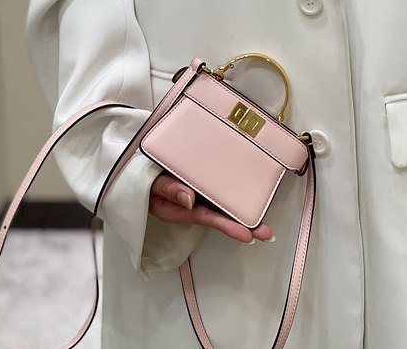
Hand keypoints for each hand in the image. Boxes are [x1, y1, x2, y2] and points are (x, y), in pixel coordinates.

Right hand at [149, 173, 274, 242]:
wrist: (139, 170)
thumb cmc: (145, 180)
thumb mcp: (152, 186)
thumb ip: (168, 190)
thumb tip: (189, 199)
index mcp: (180, 209)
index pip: (207, 217)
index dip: (227, 225)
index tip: (246, 234)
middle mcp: (193, 205)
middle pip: (220, 217)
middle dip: (244, 226)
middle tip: (267, 234)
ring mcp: (200, 196)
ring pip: (223, 207)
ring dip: (244, 214)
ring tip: (265, 227)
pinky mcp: (204, 184)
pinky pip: (220, 191)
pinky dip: (236, 196)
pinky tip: (252, 200)